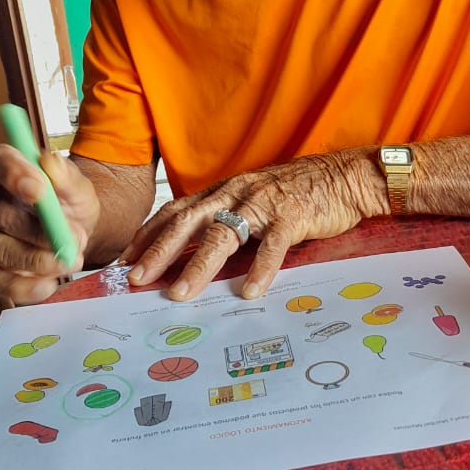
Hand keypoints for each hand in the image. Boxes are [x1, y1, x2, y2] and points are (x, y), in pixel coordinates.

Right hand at [0, 146, 99, 305]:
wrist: (74, 236)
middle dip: (37, 230)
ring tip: (68, 261)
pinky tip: (47, 283)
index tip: (38, 190)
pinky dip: (23, 286)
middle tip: (73, 238)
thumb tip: (51, 164)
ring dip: (34, 260)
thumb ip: (67, 178)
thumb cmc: (69, 205)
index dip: (13, 176)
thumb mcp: (78, 189)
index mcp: (7, 169)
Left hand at [124, 148, 388, 299]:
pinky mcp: (293, 215)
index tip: (124, 261)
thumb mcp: (253, 202)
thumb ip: (226, 222)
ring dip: (199, 265)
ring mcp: (264, 203)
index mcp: (224, 191)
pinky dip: (260, 268)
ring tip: (181, 293)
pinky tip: (249, 291)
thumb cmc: (297, 194)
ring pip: (224, 233)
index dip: (148, 235)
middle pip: (189, 222)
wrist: (345, 177)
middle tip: (137, 279)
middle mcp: (237, 193)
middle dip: (159, 252)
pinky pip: (273, 244)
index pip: (176, 212)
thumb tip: (193, 257)